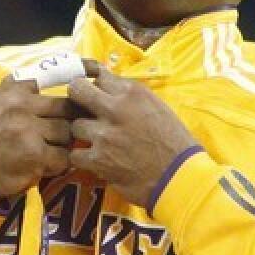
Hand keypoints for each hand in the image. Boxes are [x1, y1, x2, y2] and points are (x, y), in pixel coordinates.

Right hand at [0, 74, 74, 202]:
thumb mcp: (4, 103)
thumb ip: (31, 92)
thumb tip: (77, 84)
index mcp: (13, 86)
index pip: (55, 72)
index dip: (79, 70)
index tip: (92, 71)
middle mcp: (18, 103)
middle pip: (68, 107)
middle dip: (70, 121)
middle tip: (60, 132)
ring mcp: (26, 128)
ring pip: (68, 132)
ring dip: (63, 145)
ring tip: (46, 150)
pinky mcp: (34, 153)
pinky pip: (63, 156)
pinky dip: (57, 164)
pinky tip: (42, 165)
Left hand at [67, 66, 198, 207]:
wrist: (179, 177)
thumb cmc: (174, 142)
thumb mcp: (158, 107)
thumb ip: (131, 96)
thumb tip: (108, 85)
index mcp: (133, 93)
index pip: (99, 77)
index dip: (96, 87)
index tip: (96, 94)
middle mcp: (115, 109)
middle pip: (76, 90)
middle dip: (76, 98)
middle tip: (81, 109)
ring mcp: (104, 135)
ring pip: (75, 125)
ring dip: (83, 134)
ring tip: (97, 142)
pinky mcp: (98, 159)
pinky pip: (75, 154)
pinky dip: (83, 158)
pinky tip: (94, 160)